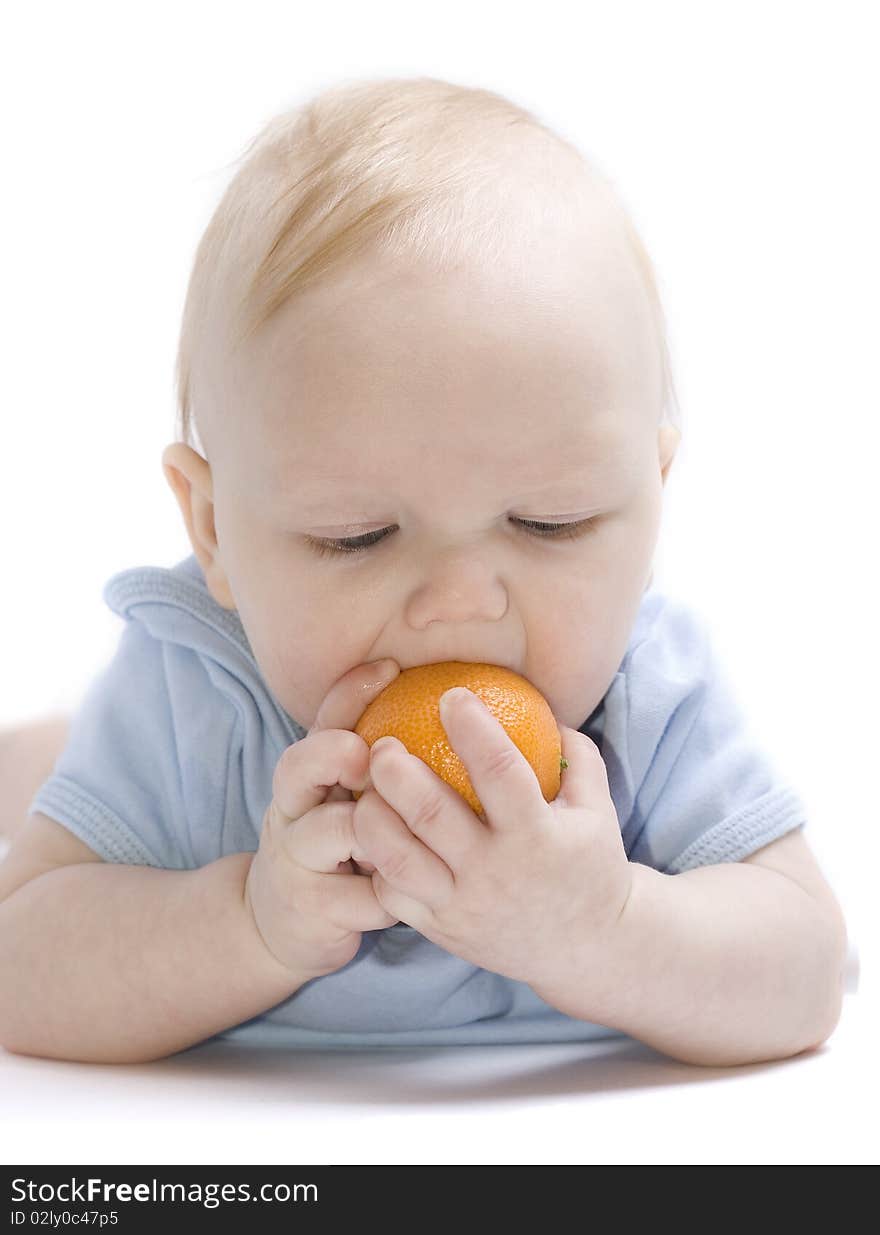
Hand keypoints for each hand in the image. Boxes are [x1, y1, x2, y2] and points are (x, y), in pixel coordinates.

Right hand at [244, 660, 401, 978]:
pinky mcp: (312, 908)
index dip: (351, 691)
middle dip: (334, 752)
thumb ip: (383, 754)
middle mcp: (290, 809)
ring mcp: (295, 859)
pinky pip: (366, 895)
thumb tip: (455, 703)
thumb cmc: (338, 846)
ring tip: (416, 835)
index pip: (320, 720)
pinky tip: (421, 895)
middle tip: (369, 752)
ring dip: (381, 830)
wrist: (281, 924)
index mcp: (305, 775)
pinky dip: (394, 894)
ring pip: (337, 830)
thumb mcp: (347, 797)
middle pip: (298, 766)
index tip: (391, 667)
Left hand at [353, 686, 632, 988]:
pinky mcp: (439, 929)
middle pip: (430, 813)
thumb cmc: (589, 865)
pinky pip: (391, 892)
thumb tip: (542, 704)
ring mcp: (461, 905)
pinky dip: (374, 859)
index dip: (473, 728)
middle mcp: (494, 871)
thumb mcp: (596, 809)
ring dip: (372, 815)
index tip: (451, 696)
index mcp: (536, 835)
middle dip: (396, 770)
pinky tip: (371, 832)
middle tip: (382, 742)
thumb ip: (576, 755)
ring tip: (365, 787)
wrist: (587, 950)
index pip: (499, 770)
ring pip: (397, 857)